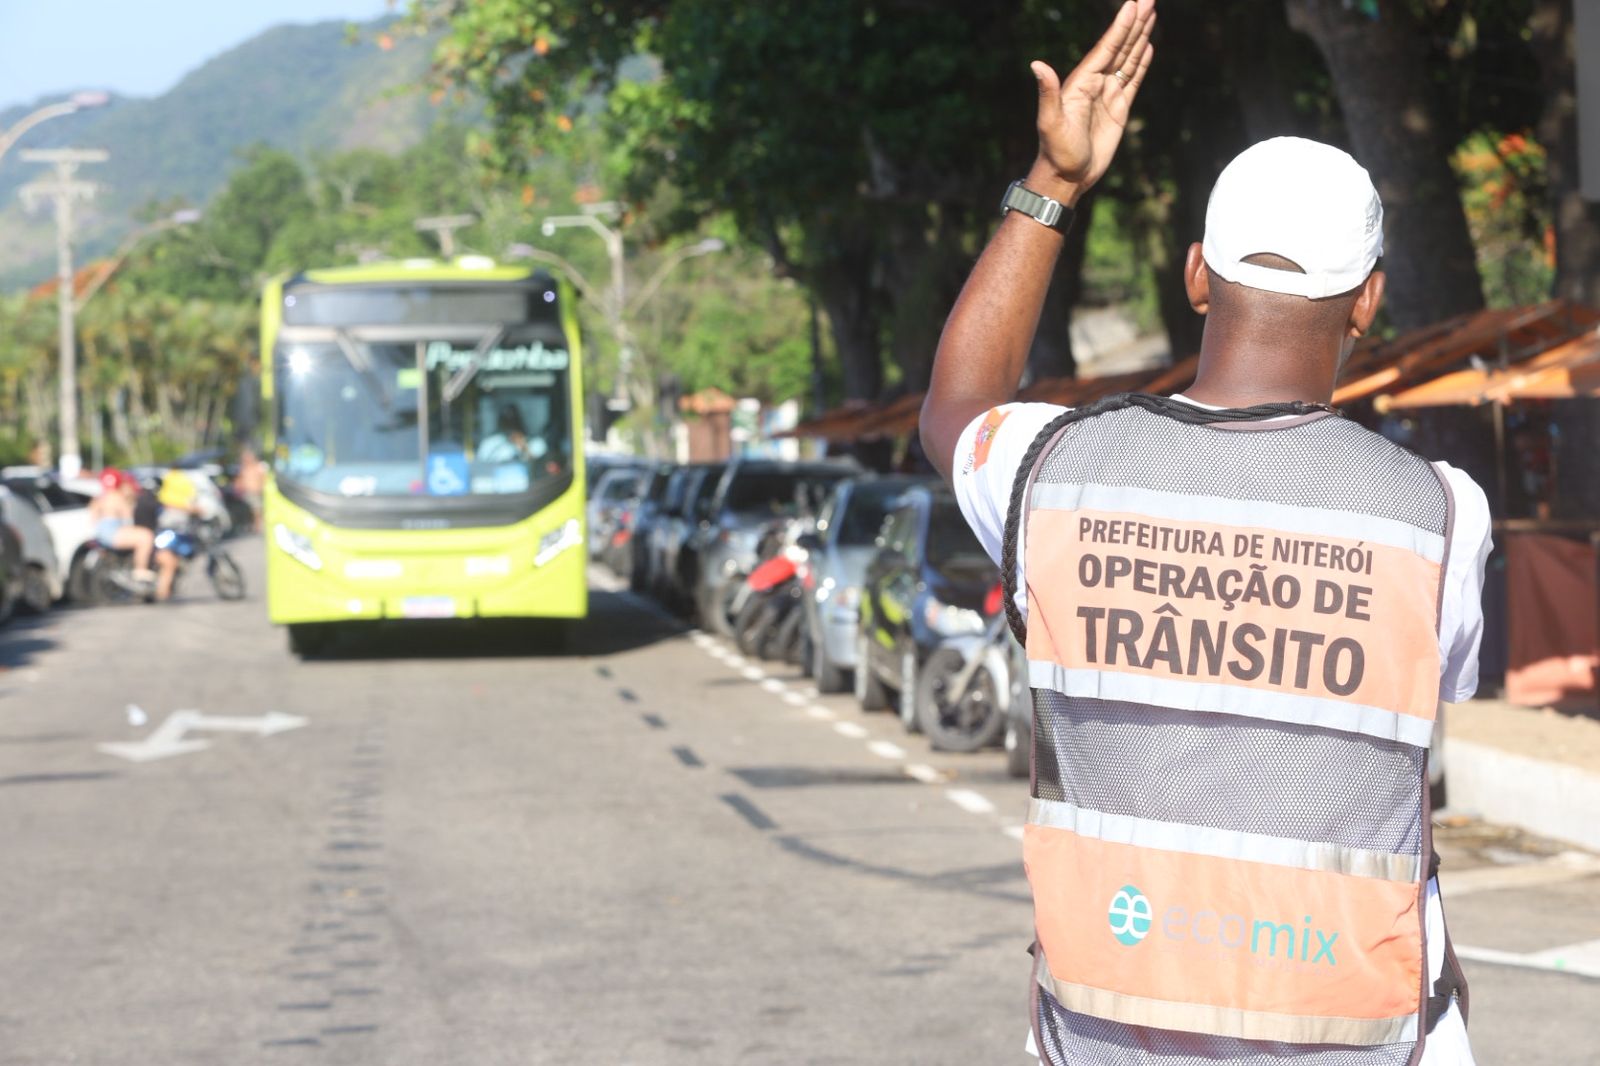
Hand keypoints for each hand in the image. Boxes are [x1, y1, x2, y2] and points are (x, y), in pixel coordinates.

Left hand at [1029, 0, 1155, 199]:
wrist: (1067, 176)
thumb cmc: (1056, 152)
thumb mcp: (1050, 122)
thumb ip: (1048, 93)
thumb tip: (1037, 65)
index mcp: (1081, 82)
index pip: (1105, 49)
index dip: (1120, 28)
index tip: (1133, 5)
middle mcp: (1095, 84)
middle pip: (1119, 47)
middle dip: (1134, 24)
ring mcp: (1107, 95)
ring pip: (1128, 59)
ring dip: (1140, 37)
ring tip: (1151, 15)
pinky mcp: (1118, 109)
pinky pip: (1132, 80)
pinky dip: (1141, 63)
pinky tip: (1148, 47)